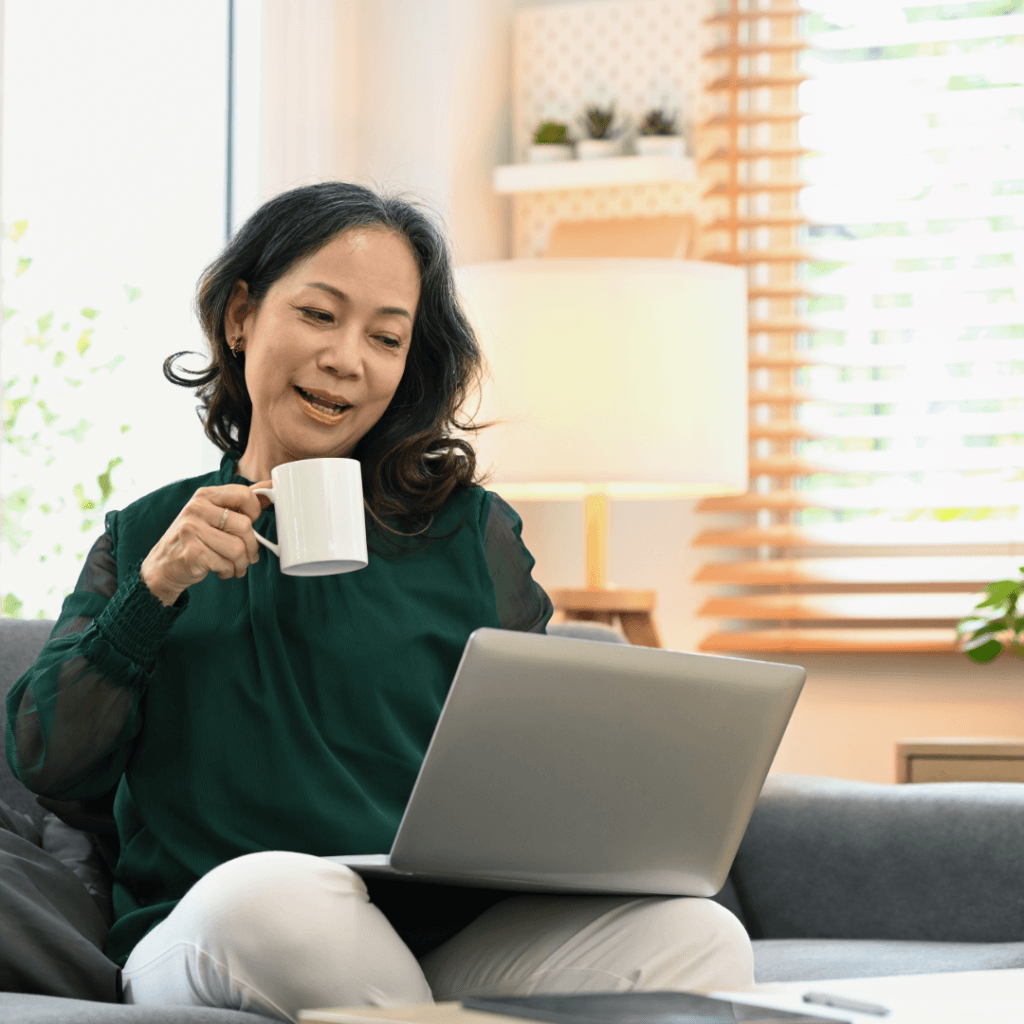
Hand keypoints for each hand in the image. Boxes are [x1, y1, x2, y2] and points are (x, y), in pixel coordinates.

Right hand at [140, 483, 266, 606]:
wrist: (163, 566)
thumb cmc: (195, 540)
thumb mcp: (212, 515)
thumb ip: (238, 504)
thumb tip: (270, 488)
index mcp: (205, 495)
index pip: (244, 494)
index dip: (256, 511)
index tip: (252, 523)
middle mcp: (196, 509)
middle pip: (245, 526)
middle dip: (252, 547)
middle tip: (247, 555)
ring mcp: (192, 530)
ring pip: (238, 549)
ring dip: (242, 564)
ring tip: (235, 566)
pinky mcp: (192, 552)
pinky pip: (226, 564)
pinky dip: (229, 572)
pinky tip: (221, 570)